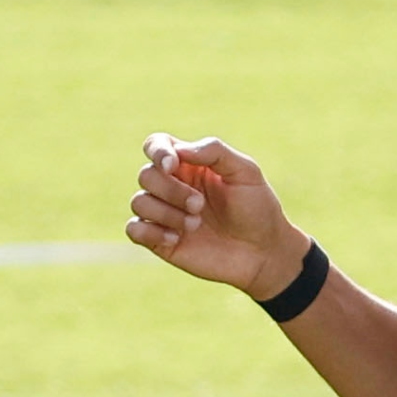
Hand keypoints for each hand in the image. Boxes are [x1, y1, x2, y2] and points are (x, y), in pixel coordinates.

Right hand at [127, 134, 308, 297]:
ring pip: (139, 201)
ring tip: (196, 224)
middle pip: (146, 174)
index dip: (157, 151)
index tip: (172, 165)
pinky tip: (176, 239)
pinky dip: (150, 231)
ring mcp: (164, 213)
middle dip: (171, 190)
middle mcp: (172, 186)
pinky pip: (133, 229)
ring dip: (166, 213)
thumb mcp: (245, 171)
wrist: (263, 252)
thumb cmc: (257, 208)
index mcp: (190, 164)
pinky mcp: (159, 240)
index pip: (156, 144)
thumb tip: (178, 150)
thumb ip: (214, 151)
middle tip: (200, 205)